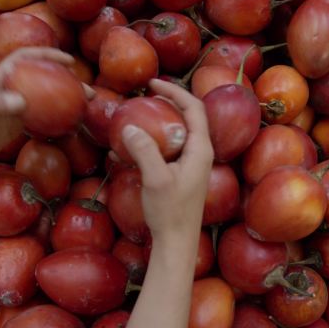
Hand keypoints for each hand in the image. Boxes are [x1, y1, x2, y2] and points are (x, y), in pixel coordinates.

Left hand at [0, 47, 77, 170]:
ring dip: (66, 100)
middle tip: (88, 91)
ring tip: (86, 108)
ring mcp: (13, 107)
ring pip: (45, 98)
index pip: (25, 58)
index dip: (47, 54)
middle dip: (67, 80)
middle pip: (42, 77)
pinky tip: (71, 127)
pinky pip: (41, 118)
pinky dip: (57, 120)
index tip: (69, 60)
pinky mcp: (15, 124)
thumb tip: (22, 101)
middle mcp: (8, 89)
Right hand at [119, 79, 213, 244]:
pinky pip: (169, 150)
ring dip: (159, 122)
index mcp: (200, 149)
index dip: (175, 91)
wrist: (177, 243)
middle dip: (168, 103)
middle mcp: (200, 154)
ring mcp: (192, 165)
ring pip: (177, 134)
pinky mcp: (182, 176)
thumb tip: (131, 127)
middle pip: (188, 117)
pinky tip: (128, 149)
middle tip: (145, 97)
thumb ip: (145, 150)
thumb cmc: (170, 213)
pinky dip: (153, 143)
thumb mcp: (155, 178)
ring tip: (138, 117)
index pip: (194, 108)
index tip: (153, 84)